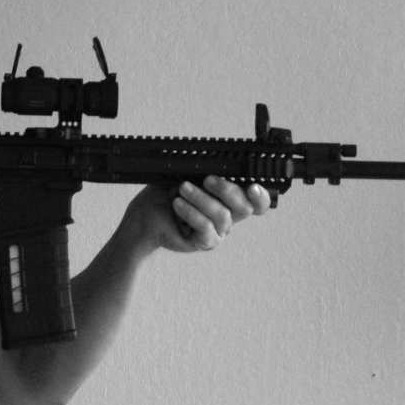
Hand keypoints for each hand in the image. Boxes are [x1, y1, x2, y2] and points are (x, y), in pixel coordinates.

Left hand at [122, 176, 270, 256]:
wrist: (144, 216)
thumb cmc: (165, 194)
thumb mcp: (186, 175)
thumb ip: (206, 171)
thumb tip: (218, 162)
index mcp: (229, 199)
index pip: (256, 201)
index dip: (261, 196)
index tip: (252, 185)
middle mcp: (227, 217)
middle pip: (244, 207)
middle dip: (228, 190)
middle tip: (207, 179)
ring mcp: (217, 231)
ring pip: (222, 215)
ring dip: (201, 199)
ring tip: (181, 189)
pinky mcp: (204, 242)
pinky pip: (206, 229)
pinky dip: (191, 213)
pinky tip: (177, 204)